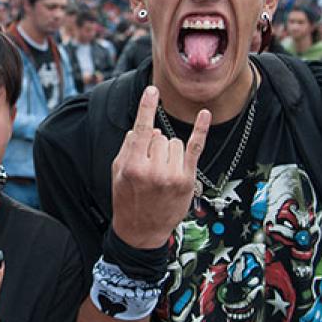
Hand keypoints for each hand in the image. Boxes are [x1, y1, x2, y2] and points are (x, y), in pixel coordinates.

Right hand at [110, 86, 210, 248]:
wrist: (141, 231)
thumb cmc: (127, 199)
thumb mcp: (117, 173)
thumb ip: (129, 147)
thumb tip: (147, 128)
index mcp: (132, 166)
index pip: (142, 130)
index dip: (147, 108)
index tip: (153, 90)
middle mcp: (153, 170)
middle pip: (158, 136)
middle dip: (153, 145)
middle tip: (148, 166)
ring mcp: (172, 175)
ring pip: (173, 142)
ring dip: (167, 151)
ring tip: (161, 171)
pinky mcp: (187, 180)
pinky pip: (195, 148)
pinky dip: (201, 129)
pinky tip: (204, 115)